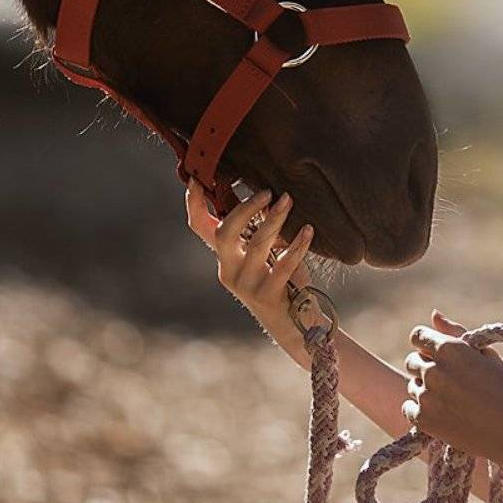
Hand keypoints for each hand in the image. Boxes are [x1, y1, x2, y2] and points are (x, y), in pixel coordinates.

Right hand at [184, 178, 314, 328]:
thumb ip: (263, 229)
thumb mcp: (270, 252)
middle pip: (224, 233)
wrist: (297, 325)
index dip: (194, 202)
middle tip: (267, 192)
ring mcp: (245, 285)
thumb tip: (269, 195)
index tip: (196, 177)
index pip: (201, 227)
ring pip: (255, 245)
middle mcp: (228, 270)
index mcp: (225, 256)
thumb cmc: (285, 281)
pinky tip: (308, 230)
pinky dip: (297, 245)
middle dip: (245, 209)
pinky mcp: (266, 297)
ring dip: (274, 220)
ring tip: (289, 201)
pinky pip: (282, 265)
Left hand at [402, 310, 502, 469]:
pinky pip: (408, 408)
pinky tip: (443, 413)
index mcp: (450, 349)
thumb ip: (455, 332)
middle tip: (450, 381)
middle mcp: (434, 370)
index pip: (417, 336)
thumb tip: (433, 314)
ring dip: (425, 389)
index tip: (439, 354)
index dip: (427, 343)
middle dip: (427, 366)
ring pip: (412, 384)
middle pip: (413, 361)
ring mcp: (427, 396)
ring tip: (453, 399)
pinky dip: (421, 411)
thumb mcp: (486, 354)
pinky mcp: (424, 420)